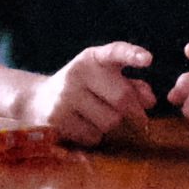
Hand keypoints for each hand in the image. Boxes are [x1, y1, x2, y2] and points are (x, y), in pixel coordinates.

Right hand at [28, 41, 155, 145]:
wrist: (39, 101)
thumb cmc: (83, 89)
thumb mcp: (105, 79)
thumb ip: (131, 85)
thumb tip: (150, 100)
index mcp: (92, 58)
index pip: (114, 52)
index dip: (132, 54)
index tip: (148, 59)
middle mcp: (77, 73)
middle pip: (122, 98)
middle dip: (135, 111)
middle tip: (140, 118)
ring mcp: (64, 96)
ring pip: (109, 122)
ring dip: (111, 125)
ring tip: (96, 117)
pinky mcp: (56, 119)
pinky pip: (93, 136)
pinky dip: (94, 136)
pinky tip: (82, 126)